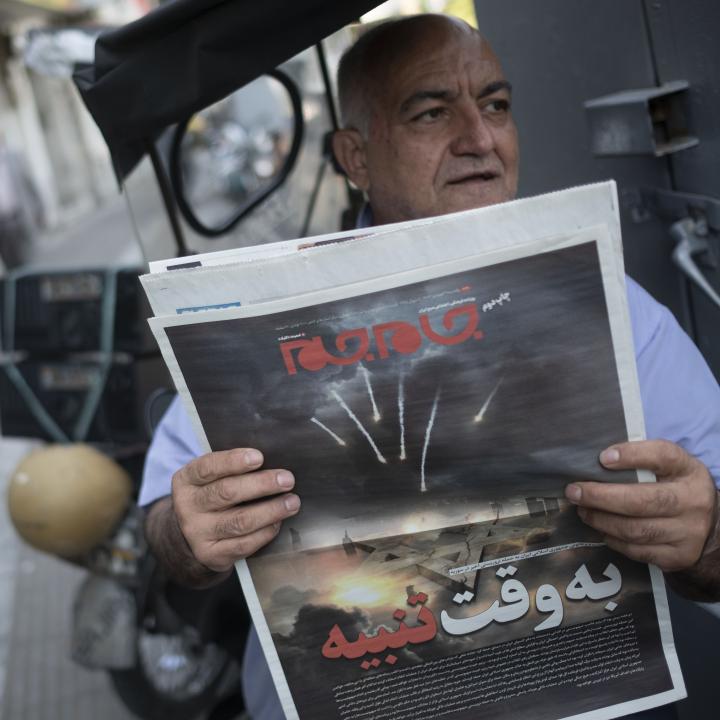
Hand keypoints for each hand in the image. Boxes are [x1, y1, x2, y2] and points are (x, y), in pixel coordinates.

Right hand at [171, 448, 299, 572]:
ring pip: (239, 521)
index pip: (207, 467)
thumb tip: (272, 460)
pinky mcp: (212, 554)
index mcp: (186, 481)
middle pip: (227, 493)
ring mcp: (198, 533)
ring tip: (292, 502)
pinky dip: (265, 532)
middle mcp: (188, 507)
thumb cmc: (211, 495)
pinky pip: (244, 544)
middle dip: (262, 484)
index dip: (233, 461)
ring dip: (270, 510)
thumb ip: (232, 468)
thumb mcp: (210, 478)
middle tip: (287, 479)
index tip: (259, 457)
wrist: (189, 535)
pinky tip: (278, 522)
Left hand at [565, 440, 719, 571]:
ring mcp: (688, 532)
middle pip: (642, 500)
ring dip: (601, 520)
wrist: (708, 526)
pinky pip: (638, 551)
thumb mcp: (668, 468)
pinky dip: (614, 540)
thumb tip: (594, 461)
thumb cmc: (674, 488)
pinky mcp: (678, 556)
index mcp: (688, 471)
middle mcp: (693, 501)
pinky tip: (602, 530)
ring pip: (635, 530)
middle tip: (574, 492)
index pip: (662, 456)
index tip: (603, 458)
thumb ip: (639, 461)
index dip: (632, 456)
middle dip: (601, 497)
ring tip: (583, 511)